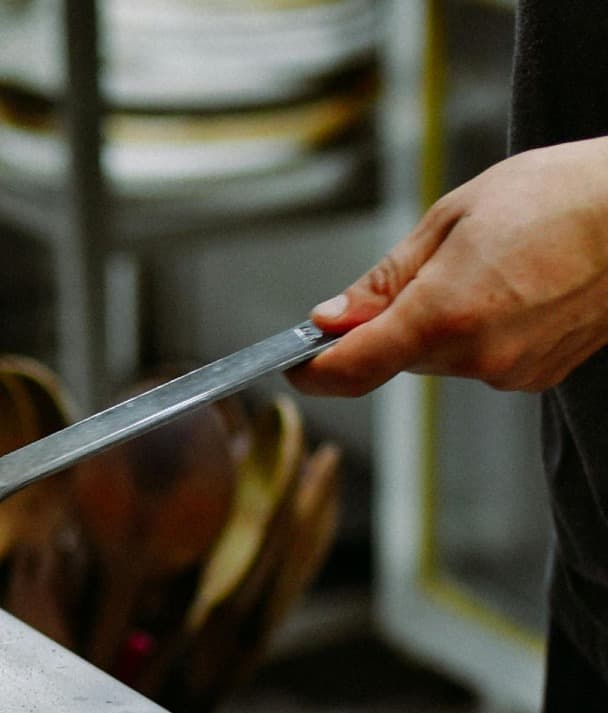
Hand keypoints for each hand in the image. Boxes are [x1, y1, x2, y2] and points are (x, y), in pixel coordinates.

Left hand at [288, 136, 607, 395]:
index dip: (313, 369)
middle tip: (430, 265)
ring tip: (490, 264)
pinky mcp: (540, 376)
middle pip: (396, 357)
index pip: (351, 369)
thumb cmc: (558, 197)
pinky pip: (482, 359)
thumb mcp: (450, 219)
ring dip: (441, 322)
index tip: (294, 360)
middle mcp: (478, 358)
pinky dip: (480, 329)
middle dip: (392, 322)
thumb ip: (384, 281)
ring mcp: (514, 373)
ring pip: (440, 357)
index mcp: (444, 316)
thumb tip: (330, 318)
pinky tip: (516, 286)